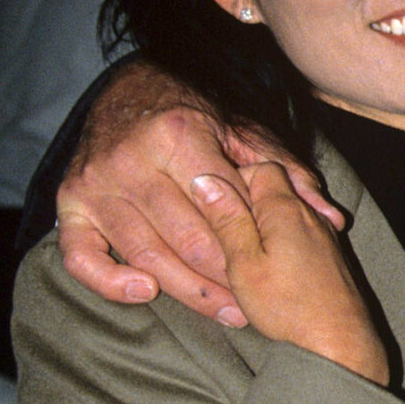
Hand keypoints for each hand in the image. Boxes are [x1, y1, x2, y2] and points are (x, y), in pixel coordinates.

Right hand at [56, 60, 341, 320]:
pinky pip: (81, 258)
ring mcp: (96, 184)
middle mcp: (131, 159)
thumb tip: (333, 219)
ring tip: (226, 310)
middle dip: (227, 276)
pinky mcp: (70, 205)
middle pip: (188, 238)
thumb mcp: (245, 134)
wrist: (128, 93)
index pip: (222, 204)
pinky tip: (147, 292)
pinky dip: (111, 283)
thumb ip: (288, 174)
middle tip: (253, 303)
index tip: (276, 266)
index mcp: (178, 134)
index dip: (251, 239)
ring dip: (188, 291)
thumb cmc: (195, 120)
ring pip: (147, 255)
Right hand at [193, 163, 386, 382]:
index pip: (259, 168)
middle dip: (245, 206)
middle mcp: (309, 214)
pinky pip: (298, 234)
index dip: (233, 181)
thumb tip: (205, 181)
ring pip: (285, 214)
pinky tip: (267, 270)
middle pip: (273, 190)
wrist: (339, 344)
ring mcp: (323, 235)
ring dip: (261, 228)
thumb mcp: (244, 263)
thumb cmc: (289, 307)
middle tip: (225, 238)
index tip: (215, 209)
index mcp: (286, 208)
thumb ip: (227, 220)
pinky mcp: (328, 256)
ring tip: (242, 259)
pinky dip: (278, 244)